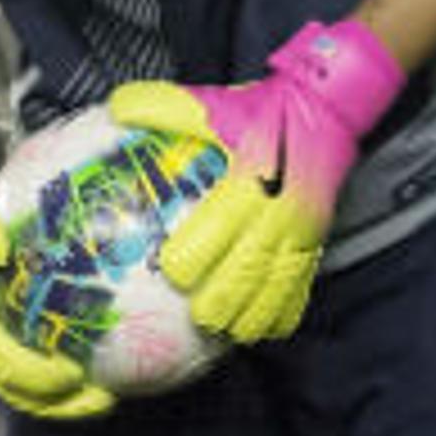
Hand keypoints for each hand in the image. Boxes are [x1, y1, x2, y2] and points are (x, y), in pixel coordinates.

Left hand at [106, 18, 403, 343]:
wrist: (320, 113)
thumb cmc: (254, 112)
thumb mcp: (209, 103)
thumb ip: (162, 107)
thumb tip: (115, 109)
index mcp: (250, 178)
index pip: (224, 220)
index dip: (201, 249)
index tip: (173, 271)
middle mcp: (278, 210)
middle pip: (252, 263)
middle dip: (226, 295)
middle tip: (200, 318)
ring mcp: (302, 230)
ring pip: (278, 281)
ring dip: (254, 311)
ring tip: (228, 332)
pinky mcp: (316, 240)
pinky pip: (302, 284)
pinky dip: (283, 310)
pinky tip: (262, 330)